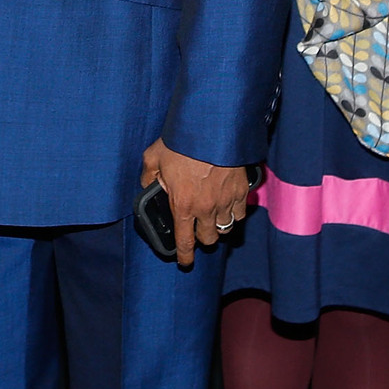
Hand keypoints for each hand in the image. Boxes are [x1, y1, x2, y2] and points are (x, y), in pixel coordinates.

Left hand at [141, 139, 249, 268]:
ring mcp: (226, 201)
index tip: (184, 261)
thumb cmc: (182, 141)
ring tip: (212, 216)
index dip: (184, 256)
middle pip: (209, 239)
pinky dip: (234, 213)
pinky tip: (228, 204)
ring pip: (226, 228)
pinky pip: (240, 213)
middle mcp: (206, 208)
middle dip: (202, 237)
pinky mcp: (242, 191)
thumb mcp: (154, 156)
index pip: (185, 242)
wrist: (212, 127)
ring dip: (218, 225)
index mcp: (183, 205)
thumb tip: (147, 185)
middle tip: (197, 227)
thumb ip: (148, 175)